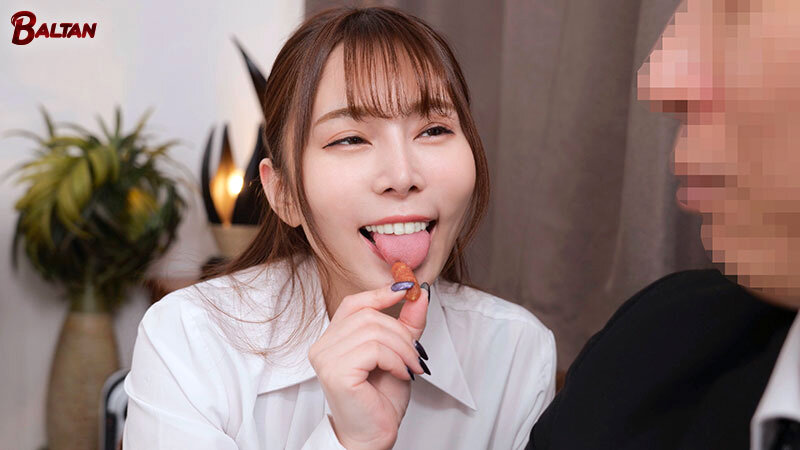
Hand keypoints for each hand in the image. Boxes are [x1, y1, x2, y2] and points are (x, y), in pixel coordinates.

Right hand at [308, 283, 428, 449]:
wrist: (373, 436)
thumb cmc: (380, 400)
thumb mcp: (399, 353)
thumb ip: (407, 324)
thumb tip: (419, 294)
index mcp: (332, 339)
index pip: (354, 303)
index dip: (381, 294)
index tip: (407, 290)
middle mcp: (322, 346)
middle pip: (368, 315)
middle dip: (401, 332)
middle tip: (416, 354)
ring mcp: (326, 358)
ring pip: (373, 331)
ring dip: (402, 348)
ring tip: (411, 367)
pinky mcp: (335, 372)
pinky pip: (374, 349)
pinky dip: (396, 359)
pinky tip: (401, 374)